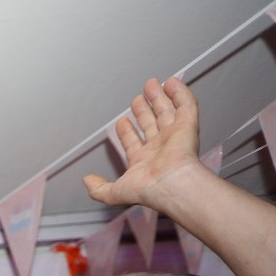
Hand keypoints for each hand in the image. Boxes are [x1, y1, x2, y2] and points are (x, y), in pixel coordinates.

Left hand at [83, 77, 203, 210]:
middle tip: (137, 98)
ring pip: (167, 112)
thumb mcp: (114, 193)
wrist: (171, 184)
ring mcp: (175, 135)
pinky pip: (186, 105)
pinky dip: (180, 93)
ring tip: (152, 85)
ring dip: (159, 98)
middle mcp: (160, 148)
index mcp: (143, 162)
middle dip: (144, 110)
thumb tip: (87, 180)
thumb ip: (98, 188)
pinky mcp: (188, 125)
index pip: (133, 142)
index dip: (127, 132)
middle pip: (151, 123)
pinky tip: (173, 83)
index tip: (122, 121)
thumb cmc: (146, 189)